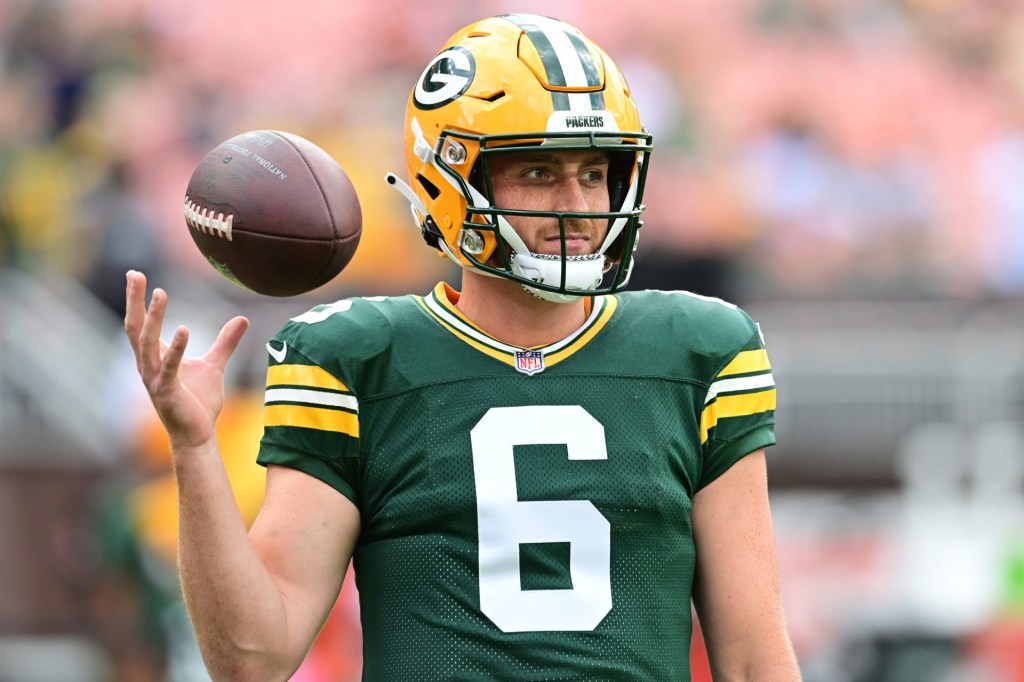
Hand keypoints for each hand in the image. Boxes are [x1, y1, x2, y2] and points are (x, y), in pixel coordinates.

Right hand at [124, 270, 248, 449]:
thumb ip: (225, 342)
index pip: (140, 322)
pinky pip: (168, 367)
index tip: (136, 273)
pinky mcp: (166, 392)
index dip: (138, 299)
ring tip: (161, 293)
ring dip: (153, 318)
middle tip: (135, 274)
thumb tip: (243, 318)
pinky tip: (183, 329)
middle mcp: (147, 365)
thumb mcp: (215, 364)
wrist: (198, 433)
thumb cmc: (199, 401)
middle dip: (134, 300)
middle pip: (135, 327)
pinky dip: (174, 348)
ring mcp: (154, 378)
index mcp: (154, 357)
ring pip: (146, 343)